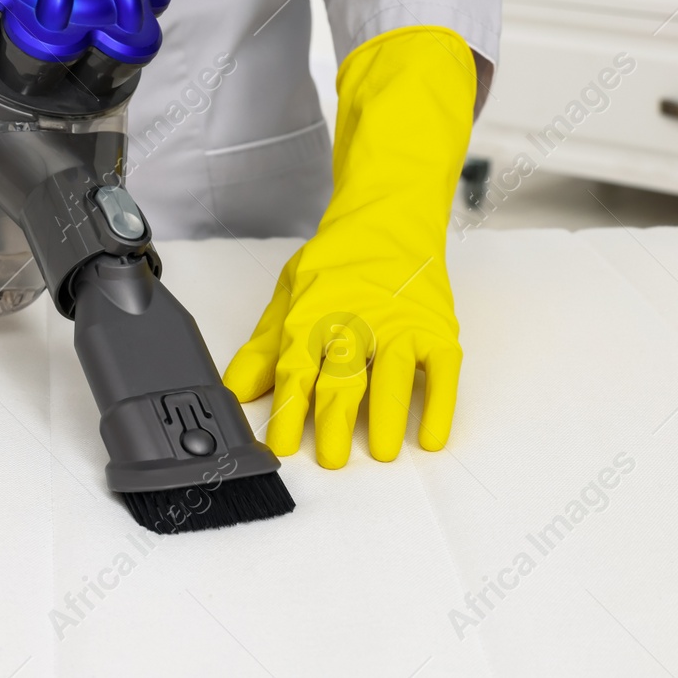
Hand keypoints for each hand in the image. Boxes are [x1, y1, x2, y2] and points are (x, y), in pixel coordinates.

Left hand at [222, 26, 476, 466]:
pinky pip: (441, 371)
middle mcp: (355, 323)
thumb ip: (264, 348)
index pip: (296, 370)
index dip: (289, 410)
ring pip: (392, 374)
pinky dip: (439, 405)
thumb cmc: (336, 264)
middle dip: (336, 420)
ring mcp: (399, 326)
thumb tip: (236, 391)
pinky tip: (430, 436)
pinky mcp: (436, 330)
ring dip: (388, 416)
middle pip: (344, 376)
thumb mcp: (289, 297)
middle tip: (332, 458)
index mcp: (313, 318)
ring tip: (383, 452)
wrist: (390, 220)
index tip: (282, 446)